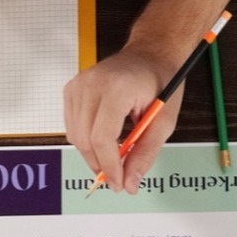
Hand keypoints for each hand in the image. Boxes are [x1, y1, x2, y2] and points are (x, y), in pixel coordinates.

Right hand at [64, 46, 182, 194]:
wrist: (150, 53)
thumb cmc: (160, 81)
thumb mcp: (164, 121)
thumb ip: (146, 153)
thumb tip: (130, 183)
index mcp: (117, 88)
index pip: (102, 137)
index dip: (109, 166)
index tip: (120, 183)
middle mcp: (92, 83)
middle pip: (85, 139)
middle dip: (100, 165)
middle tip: (119, 178)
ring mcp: (78, 84)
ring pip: (75, 136)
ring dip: (93, 154)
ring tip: (115, 156)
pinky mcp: (71, 88)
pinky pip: (72, 126)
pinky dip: (86, 139)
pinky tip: (105, 138)